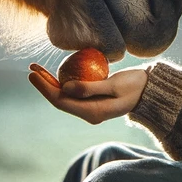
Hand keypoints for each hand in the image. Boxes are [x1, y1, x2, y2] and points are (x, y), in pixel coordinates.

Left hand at [28, 64, 148, 124]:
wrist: (150, 91)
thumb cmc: (135, 86)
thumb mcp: (115, 85)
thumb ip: (90, 87)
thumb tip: (65, 88)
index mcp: (92, 112)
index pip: (61, 101)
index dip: (45, 88)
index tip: (33, 74)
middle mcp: (88, 113)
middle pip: (59, 99)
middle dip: (44, 84)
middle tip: (31, 68)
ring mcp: (90, 108)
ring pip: (64, 95)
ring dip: (50, 82)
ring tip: (37, 68)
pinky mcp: (92, 100)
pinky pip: (73, 91)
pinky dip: (63, 81)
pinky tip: (55, 70)